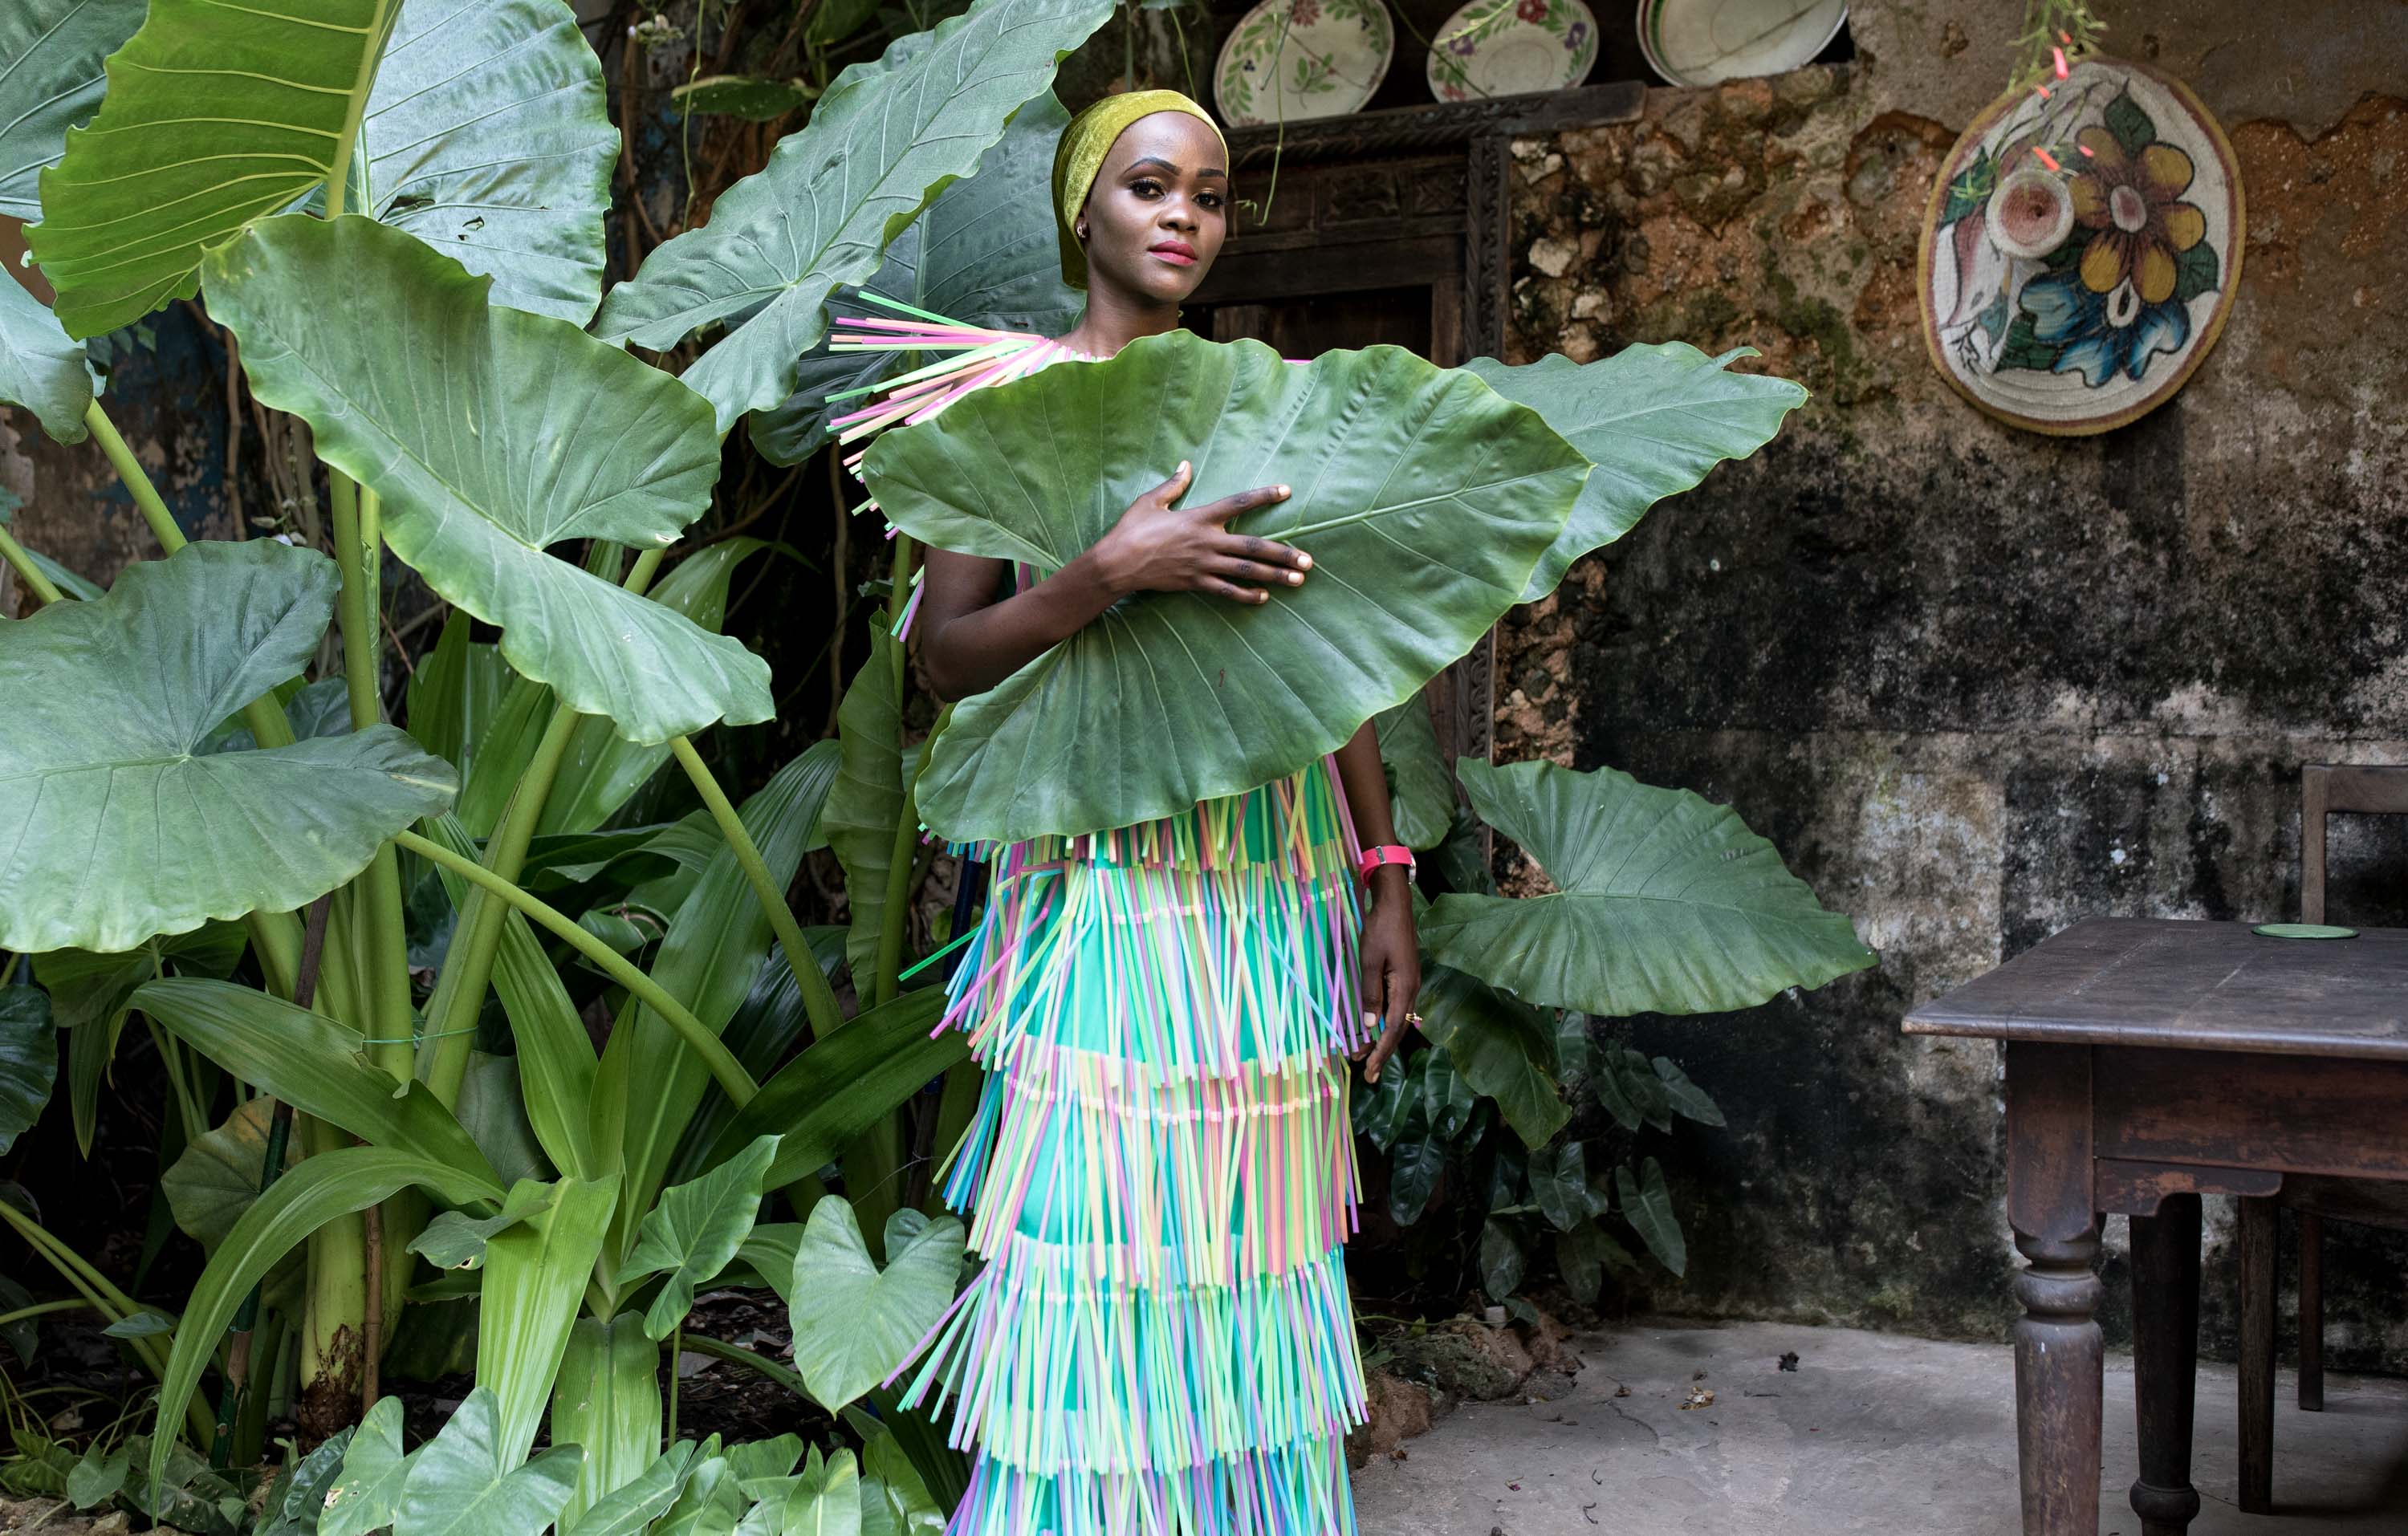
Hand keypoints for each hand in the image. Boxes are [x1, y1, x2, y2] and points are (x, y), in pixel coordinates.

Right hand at [1088, 461, 1310, 604]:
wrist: (1117, 563)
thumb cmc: (1131, 530)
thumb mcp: (1150, 501)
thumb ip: (1173, 485)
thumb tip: (1185, 465)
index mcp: (1199, 517)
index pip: (1238, 503)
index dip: (1264, 496)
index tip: (1286, 491)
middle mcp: (1207, 541)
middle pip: (1253, 546)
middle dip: (1283, 553)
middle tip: (1308, 560)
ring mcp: (1203, 564)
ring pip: (1246, 570)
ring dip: (1274, 575)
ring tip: (1298, 580)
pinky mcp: (1195, 583)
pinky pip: (1226, 591)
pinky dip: (1245, 595)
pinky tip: (1263, 597)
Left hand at [1351, 874, 1422, 1082]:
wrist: (1395, 905)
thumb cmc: (1380, 930)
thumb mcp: (1370, 961)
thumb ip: (1370, 993)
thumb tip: (1369, 1025)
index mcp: (1405, 987)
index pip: (1393, 1028)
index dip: (1381, 1051)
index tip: (1370, 1069)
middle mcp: (1411, 990)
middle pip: (1398, 1030)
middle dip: (1382, 1053)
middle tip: (1368, 1075)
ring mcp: (1410, 984)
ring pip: (1398, 1021)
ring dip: (1382, 1040)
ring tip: (1364, 1056)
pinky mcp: (1406, 978)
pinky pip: (1397, 1009)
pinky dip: (1385, 1024)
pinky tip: (1374, 1030)